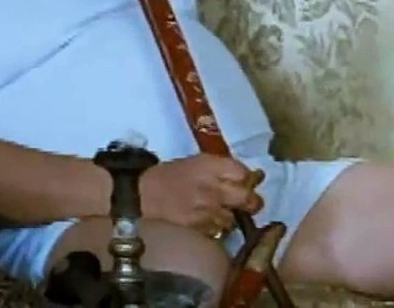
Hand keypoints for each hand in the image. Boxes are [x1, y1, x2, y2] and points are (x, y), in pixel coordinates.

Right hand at [139, 154, 263, 237]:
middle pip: (247, 197)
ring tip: (221, 215)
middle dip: (252, 203)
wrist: (141, 194)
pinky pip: (217, 231)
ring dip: (230, 218)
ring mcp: (207, 208)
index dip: (249, 180)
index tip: (247, 183)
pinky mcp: (199, 226)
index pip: (244, 173)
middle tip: (250, 205)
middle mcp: (214, 186)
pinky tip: (209, 224)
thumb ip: (222, 169)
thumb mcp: (198, 163)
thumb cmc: (169, 175)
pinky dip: (216, 229)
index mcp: (213, 166)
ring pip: (233, 218)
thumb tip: (250, 176)